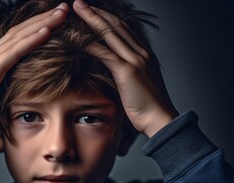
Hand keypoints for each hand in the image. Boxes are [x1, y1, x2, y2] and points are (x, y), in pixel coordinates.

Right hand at [0, 3, 68, 138]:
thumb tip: (20, 99)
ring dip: (43, 23)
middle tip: (63, 9)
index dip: (35, 29)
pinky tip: (47, 31)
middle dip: (43, 19)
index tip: (54, 23)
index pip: (17, 39)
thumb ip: (6, 94)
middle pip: (20, 31)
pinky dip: (32, 40)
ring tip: (62, 13)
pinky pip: (15, 51)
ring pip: (20, 36)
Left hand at [73, 0, 177, 136]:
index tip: (92, 11)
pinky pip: (105, 53)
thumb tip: (112, 68)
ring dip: (91, 20)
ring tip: (77, 10)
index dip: (106, 17)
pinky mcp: (127, 71)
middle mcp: (140, 52)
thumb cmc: (148, 105)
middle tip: (79, 3)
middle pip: (115, 25)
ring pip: (109, 33)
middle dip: (96, 12)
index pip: (123, 29)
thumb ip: (127, 71)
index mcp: (143, 53)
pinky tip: (76, 38)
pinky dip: (89, 44)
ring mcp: (135, 60)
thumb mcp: (137, 83)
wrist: (159, 118)